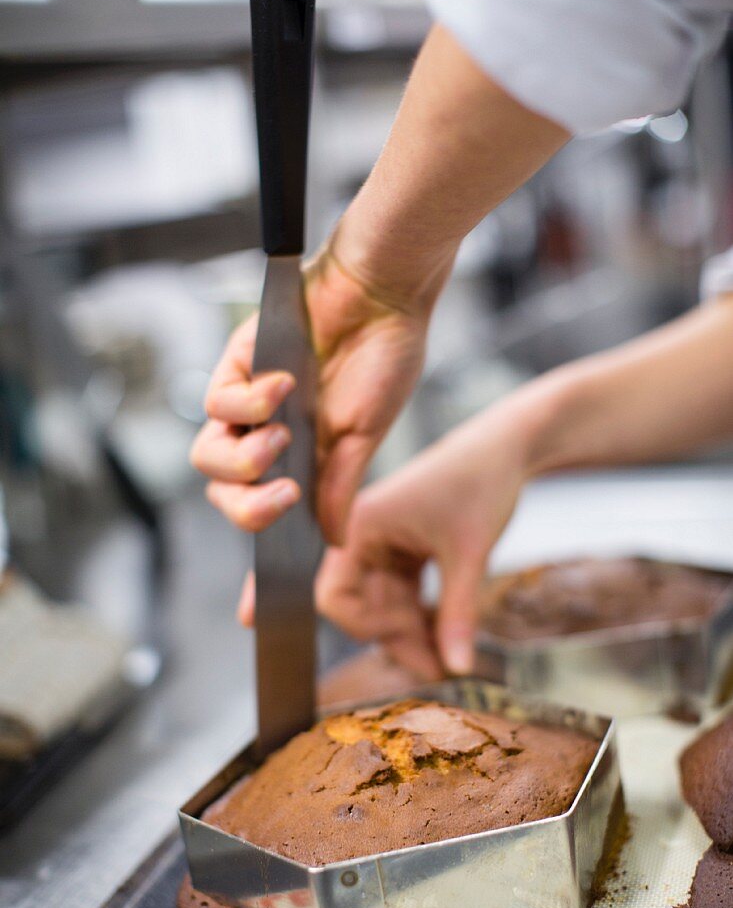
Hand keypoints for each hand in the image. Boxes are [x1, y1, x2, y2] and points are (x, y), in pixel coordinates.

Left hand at [190, 241, 438, 623]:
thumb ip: (339, 488)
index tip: (252, 614)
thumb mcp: (363, 438)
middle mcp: (268, 438)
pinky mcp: (237, 364)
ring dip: (244, 460)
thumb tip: (333, 543)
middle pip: (223, 495)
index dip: (257, 569)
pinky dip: (248, 404)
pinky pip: (216, 403)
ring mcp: (249, 404)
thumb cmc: (384, 360)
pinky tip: (287, 385)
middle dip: (248, 509)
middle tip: (288, 493)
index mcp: (301, 462)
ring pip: (206, 457)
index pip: (268, 520)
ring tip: (285, 434)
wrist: (386, 294)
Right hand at [315, 407, 529, 677]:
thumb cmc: (481, 483)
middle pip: (358, 608)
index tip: (409, 637)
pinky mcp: (400, 551)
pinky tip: (446, 637)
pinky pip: (398, 596)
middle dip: (395, 638)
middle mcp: (359, 535)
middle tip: (440, 668)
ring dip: (410, 634)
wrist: (506, 449)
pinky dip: (419, 617)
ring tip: (449, 660)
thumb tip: (456, 669)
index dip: (364, 627)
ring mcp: (379, 544)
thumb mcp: (469, 554)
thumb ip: (458, 615)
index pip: (333, 596)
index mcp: (359, 525)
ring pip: (380, 607)